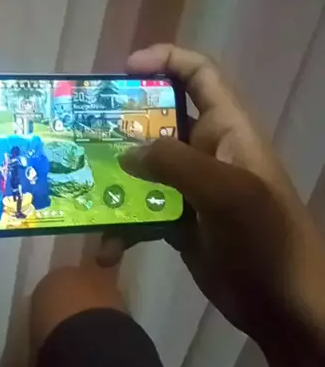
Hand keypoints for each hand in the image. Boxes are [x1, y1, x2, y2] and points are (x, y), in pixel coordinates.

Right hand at [98, 45, 324, 351]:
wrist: (283, 304)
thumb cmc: (264, 239)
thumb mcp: (226, 192)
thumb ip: (175, 163)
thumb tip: (126, 154)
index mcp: (227, 130)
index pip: (200, 76)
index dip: (165, 61)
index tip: (124, 71)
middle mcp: (206, 153)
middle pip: (158, 123)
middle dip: (120, 128)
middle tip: (82, 135)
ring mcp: (191, 190)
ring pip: (142, 172)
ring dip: (113, 186)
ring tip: (82, 198)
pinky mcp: (178, 223)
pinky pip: (141, 215)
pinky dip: (121, 230)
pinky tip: (105, 251)